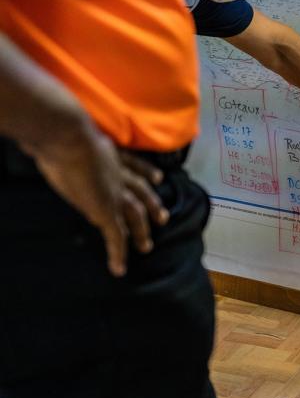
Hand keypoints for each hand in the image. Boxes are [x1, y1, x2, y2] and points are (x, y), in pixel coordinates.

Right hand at [22, 126, 168, 276]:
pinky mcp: (107, 210)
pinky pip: (116, 236)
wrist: (68, 136)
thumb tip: (38, 146)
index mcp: (110, 155)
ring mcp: (115, 192)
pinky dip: (118, 253)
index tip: (157, 178)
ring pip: (135, 215)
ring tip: (146, 246)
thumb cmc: (61, 129)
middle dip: (152, 205)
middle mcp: (118, 174)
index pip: (133, 165)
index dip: (146, 172)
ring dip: (141, 232)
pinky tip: (119, 268)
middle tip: (163, 217)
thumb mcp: (67, 136)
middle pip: (140, 192)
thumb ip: (61, 143)